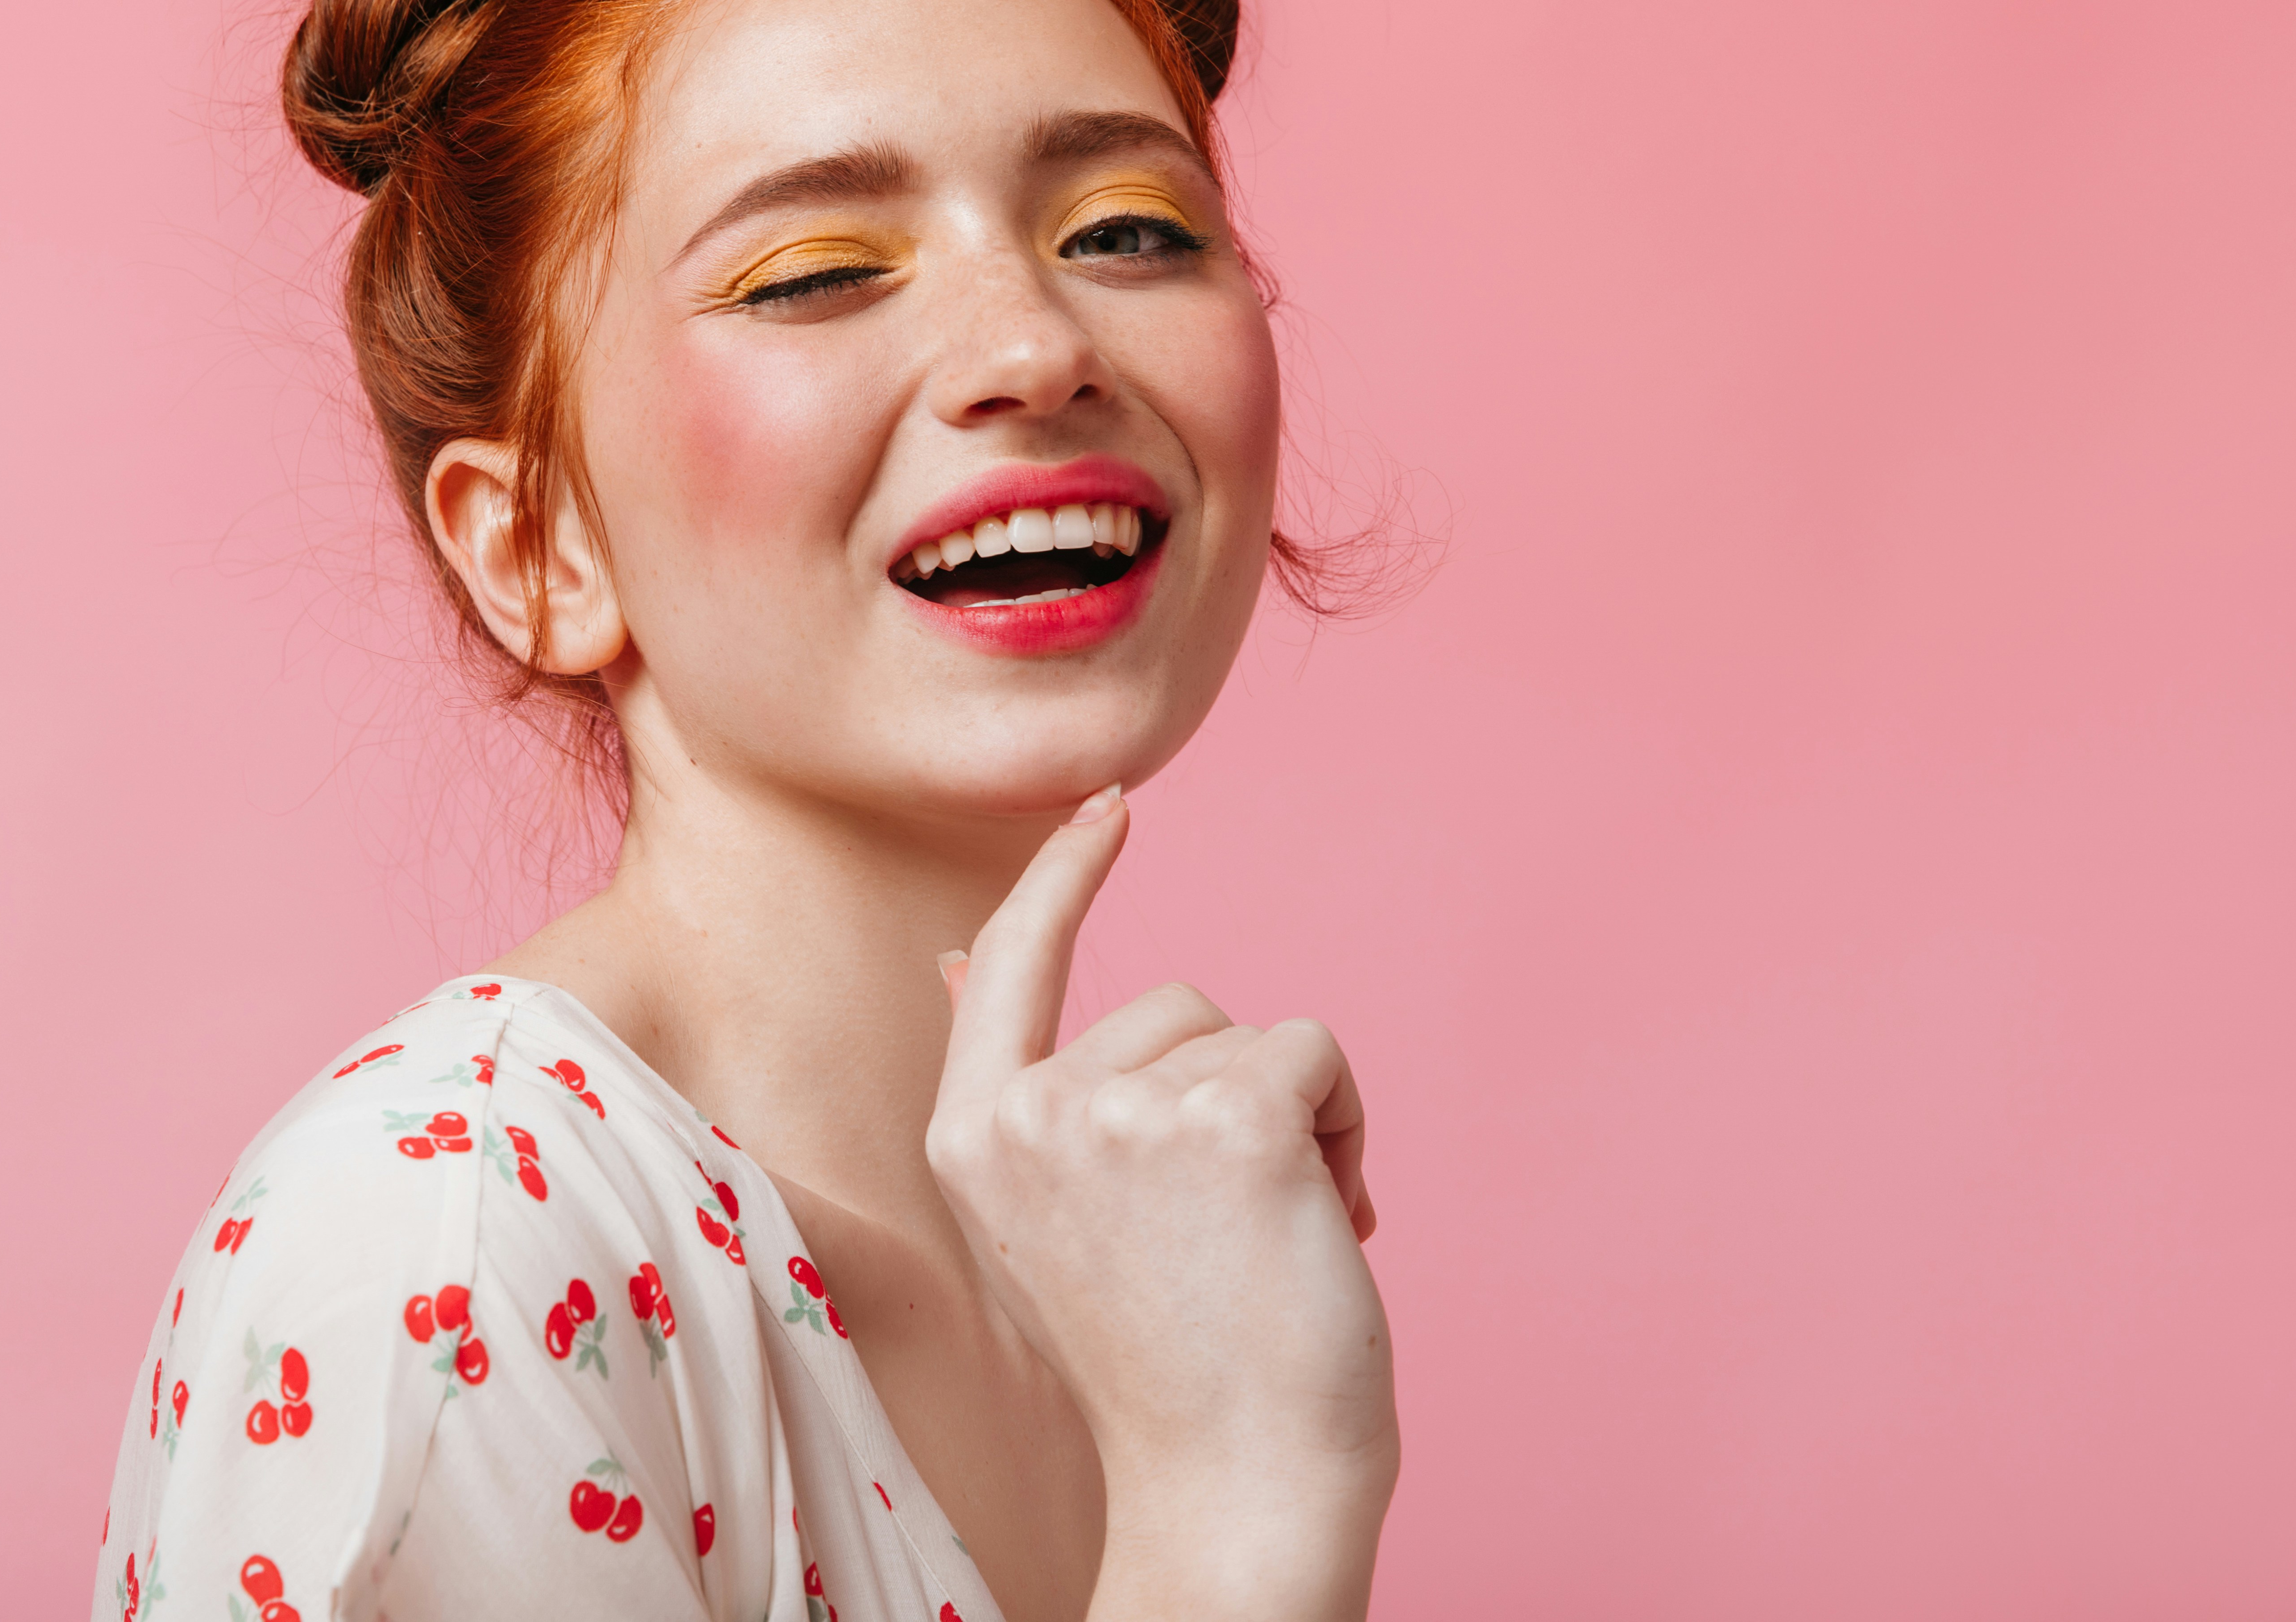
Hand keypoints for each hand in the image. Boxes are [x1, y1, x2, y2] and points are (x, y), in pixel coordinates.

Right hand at [926, 789, 1398, 1620]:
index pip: (1009, 962)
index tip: (1107, 807)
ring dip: (1290, 1122)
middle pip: (1172, 1007)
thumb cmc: (1162, 1363)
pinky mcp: (1229, 1112)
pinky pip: (1314, 1056)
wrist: (1233, 1488)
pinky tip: (1321, 1225)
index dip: (1060, 877)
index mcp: (972, 1137)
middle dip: (1226, 1094)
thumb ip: (1015, 1085)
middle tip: (1228, 1232)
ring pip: (1250, 1037)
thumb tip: (951, 957)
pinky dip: (1344, 1130)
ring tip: (1271, 1240)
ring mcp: (1124, 1107)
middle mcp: (1033, 1111)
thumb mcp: (1049, 1215)